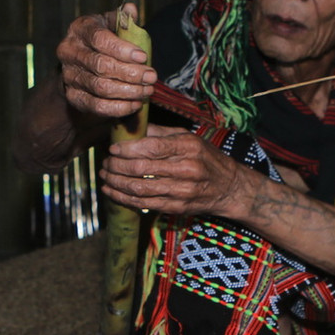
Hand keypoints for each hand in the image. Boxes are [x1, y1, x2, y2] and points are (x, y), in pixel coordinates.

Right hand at [57, 5, 155, 119]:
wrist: (81, 67)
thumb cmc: (103, 43)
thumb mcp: (112, 26)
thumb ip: (123, 20)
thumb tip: (132, 10)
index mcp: (80, 29)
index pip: (99, 39)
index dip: (122, 49)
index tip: (143, 56)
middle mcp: (69, 51)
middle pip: (101, 65)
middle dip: (130, 73)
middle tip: (151, 77)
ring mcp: (69, 76)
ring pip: (100, 87)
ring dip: (128, 91)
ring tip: (147, 90)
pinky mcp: (73, 97)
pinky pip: (97, 106)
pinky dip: (119, 107)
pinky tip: (136, 104)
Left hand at [100, 125, 250, 215]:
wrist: (230, 187)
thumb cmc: (206, 158)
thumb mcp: (189, 138)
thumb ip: (159, 133)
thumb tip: (131, 128)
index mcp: (187, 147)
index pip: (151, 147)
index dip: (126, 149)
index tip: (112, 148)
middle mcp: (186, 169)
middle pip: (141, 168)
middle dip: (116, 166)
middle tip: (105, 163)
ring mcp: (182, 191)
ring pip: (139, 188)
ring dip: (116, 183)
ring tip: (105, 177)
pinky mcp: (177, 207)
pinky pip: (144, 204)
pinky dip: (124, 199)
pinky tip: (112, 192)